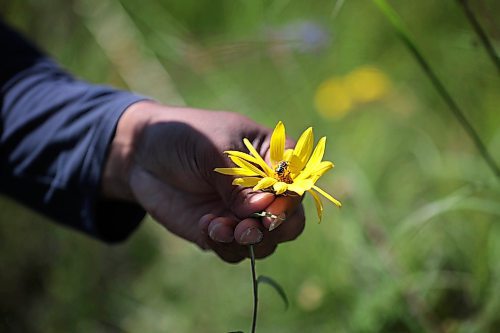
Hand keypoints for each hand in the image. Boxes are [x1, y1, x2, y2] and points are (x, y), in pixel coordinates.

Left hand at [102, 101, 304, 261]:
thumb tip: (262, 208)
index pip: (296, 183)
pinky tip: (206, 225)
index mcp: (270, 159)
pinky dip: (224, 244)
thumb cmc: (185, 136)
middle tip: (249, 226)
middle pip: (289, 221)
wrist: (142, 152)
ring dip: (247, 240)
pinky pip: (233, 250)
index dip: (290, 199)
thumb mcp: (212, 148)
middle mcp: (261, 190)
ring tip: (219, 226)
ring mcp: (241, 213)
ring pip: (264, 241)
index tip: (271, 207)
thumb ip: (237, 181)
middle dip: (274, 228)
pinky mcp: (218, 231)